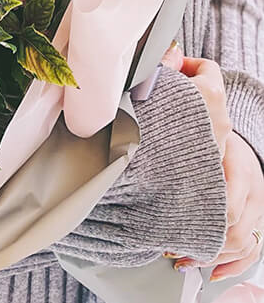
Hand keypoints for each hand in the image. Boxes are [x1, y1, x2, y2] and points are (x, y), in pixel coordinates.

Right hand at [161, 46, 231, 157]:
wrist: (149, 170)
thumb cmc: (150, 124)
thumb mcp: (152, 82)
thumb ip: (165, 62)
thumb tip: (172, 52)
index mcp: (210, 93)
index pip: (206, 66)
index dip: (184, 63)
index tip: (167, 68)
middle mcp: (220, 118)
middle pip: (206, 93)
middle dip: (183, 90)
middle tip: (158, 91)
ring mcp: (216, 142)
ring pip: (203, 118)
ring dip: (184, 113)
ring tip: (156, 116)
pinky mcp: (208, 163)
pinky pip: (199, 140)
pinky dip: (184, 134)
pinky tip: (162, 137)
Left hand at [172, 131, 263, 280]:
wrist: (240, 146)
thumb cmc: (218, 143)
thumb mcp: (208, 142)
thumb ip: (193, 158)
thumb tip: (163, 168)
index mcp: (241, 174)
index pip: (229, 209)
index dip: (204, 224)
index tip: (177, 230)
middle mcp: (254, 196)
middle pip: (235, 234)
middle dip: (205, 248)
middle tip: (174, 251)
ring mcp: (257, 212)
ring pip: (243, 246)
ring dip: (214, 259)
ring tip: (186, 262)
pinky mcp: (256, 222)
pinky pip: (252, 250)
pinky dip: (234, 265)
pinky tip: (216, 273)